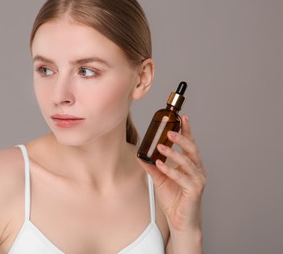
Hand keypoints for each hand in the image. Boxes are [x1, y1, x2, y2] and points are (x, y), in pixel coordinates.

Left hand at [138, 115, 205, 232]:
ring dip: (174, 153)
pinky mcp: (194, 190)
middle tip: (170, 131)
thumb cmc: (173, 200)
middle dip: (182, 138)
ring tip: (162, 146)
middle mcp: (197, 170)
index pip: (190, 145)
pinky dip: (170, 170)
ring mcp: (198, 180)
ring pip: (187, 162)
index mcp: (191, 165)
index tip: (182, 118)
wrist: (179, 221)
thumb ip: (153, 167)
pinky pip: (182, 177)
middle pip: (192, 150)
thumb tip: (141, 156)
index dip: (187, 131)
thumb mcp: (160, 180)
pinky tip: (161, 164)